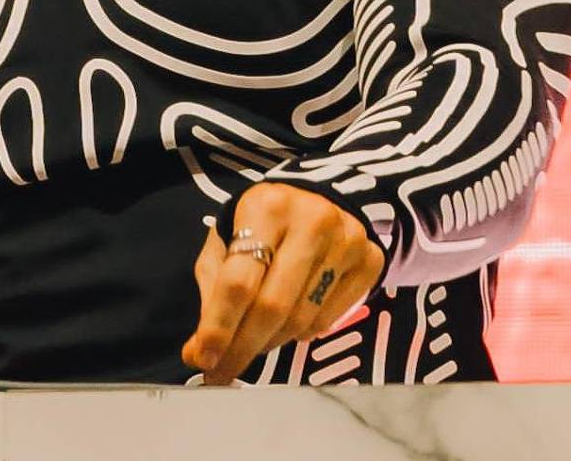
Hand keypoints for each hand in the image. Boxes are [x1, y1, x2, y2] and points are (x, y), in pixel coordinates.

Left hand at [181, 183, 382, 384]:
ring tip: (253, 342)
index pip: (239, 281)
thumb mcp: (227, 241)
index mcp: (266, 208)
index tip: (204, 359)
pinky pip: (329, 320)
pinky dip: (302, 334)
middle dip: (243, 347)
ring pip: (302, 319)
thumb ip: (213, 292)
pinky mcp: (370, 261)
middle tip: (223, 372)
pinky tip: (287, 325)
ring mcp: (347, 241)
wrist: (320, 197)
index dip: (219, 327)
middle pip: (273, 305)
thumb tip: (199, 352)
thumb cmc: (262, 223)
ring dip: (270, 343)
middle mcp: (311, 221)